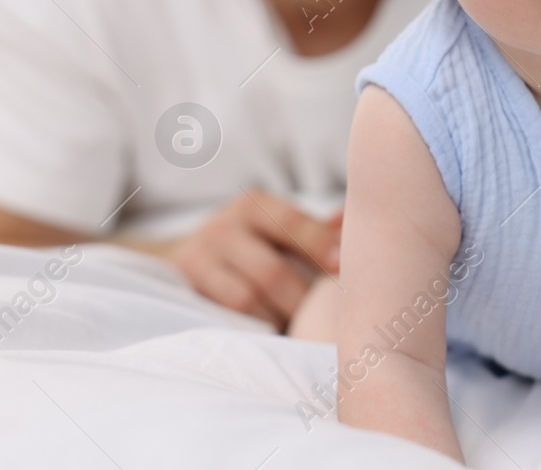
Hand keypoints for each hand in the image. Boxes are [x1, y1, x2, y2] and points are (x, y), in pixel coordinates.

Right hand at [164, 191, 341, 327]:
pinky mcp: (186, 289)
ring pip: (248, 300)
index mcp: (254, 206)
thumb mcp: (278, 231)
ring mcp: (200, 258)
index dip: (319, 245)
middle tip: (329, 320)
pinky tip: (273, 334)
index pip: (291, 224)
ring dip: (278, 320)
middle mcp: (223, 227)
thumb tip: (354, 220)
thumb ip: (318, 231)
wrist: (187, 260)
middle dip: (302, 302)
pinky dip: (255, 327)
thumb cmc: (252, 246)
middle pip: (272, 272)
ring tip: (302, 331)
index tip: (344, 267)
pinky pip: (227, 317)